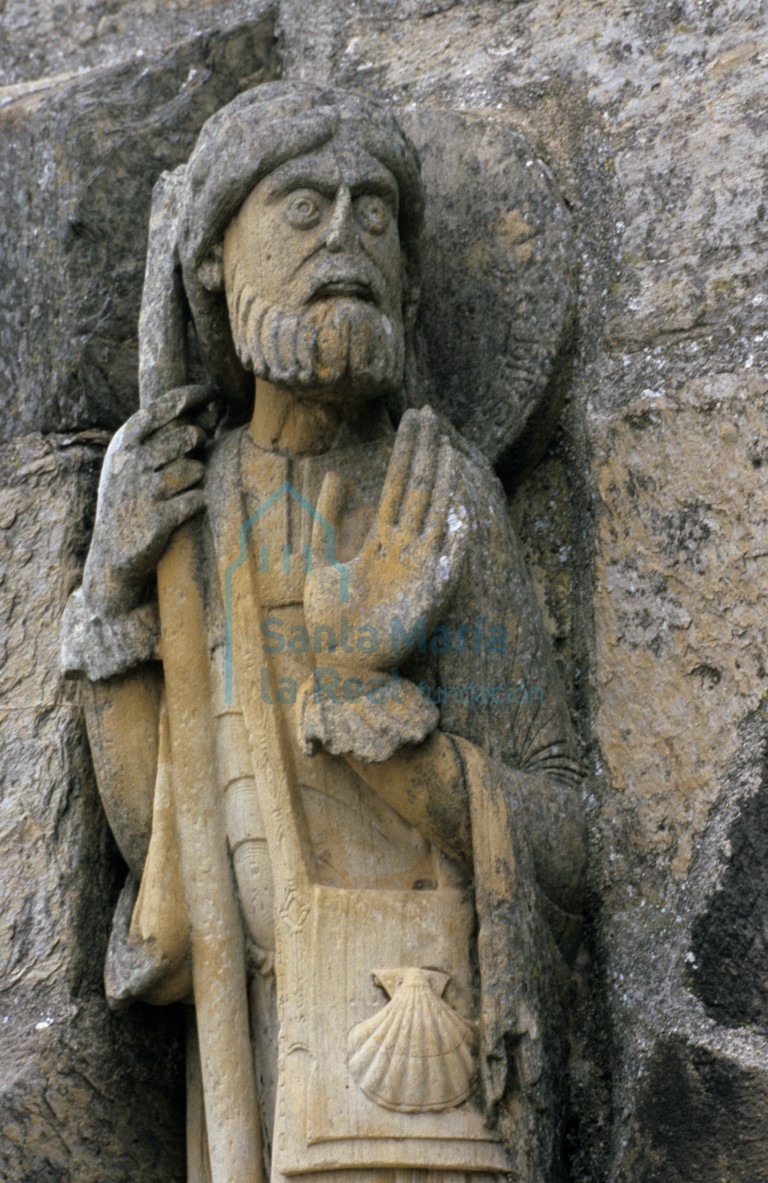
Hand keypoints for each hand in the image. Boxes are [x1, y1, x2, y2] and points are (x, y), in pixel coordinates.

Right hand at [82, 385, 210, 616]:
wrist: (113, 554)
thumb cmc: (131, 499)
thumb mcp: (129, 464)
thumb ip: (159, 438)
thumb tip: (204, 413)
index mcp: (123, 444)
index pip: (162, 408)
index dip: (191, 395)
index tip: (213, 392)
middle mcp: (132, 462)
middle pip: (188, 436)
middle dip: (198, 444)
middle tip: (190, 456)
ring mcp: (146, 490)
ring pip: (196, 469)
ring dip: (195, 479)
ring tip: (176, 491)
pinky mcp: (161, 518)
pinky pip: (198, 499)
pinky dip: (196, 504)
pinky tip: (182, 510)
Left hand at [304, 406, 469, 670]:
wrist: (338, 666)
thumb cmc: (329, 622)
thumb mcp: (318, 562)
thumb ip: (326, 521)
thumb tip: (334, 475)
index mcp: (381, 542)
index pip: (399, 485)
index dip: (405, 451)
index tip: (413, 417)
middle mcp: (405, 550)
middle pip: (419, 490)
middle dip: (423, 453)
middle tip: (429, 414)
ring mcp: (418, 571)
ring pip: (433, 517)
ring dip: (441, 484)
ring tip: (445, 450)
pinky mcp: (427, 598)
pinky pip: (447, 564)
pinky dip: (454, 542)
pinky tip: (458, 514)